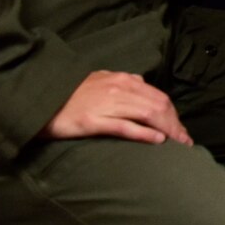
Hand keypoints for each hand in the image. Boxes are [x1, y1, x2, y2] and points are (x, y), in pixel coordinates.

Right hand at [41, 70, 191, 145]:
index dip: (173, 115)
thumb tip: (141, 84)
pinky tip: (158, 141)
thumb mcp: (100, 80)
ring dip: (167, 130)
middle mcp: (119, 89)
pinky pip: (125, 126)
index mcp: (123, 80)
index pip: (158, 97)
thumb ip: (122, 82)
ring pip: (147, 115)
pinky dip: (145, 133)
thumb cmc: (71, 94)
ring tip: (178, 145)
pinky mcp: (93, 121)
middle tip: (184, 142)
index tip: (181, 131)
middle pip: (158, 106)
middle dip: (175, 125)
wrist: (40, 99)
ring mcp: (107, 104)